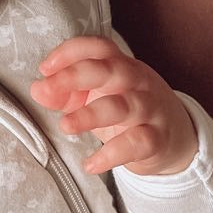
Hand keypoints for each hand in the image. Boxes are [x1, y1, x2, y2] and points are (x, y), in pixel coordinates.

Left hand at [29, 36, 197, 176]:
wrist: (174, 138)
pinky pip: (136, 143)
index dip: (71, 52)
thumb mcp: (95, 97)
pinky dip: (112, 155)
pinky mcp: (157, 139)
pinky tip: (90, 164)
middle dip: (75, 76)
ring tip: (65, 126)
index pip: (98, 48)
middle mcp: (137, 82)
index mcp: (120, 66)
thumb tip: (38, 90)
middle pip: (110, 70)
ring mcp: (150, 110)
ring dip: (90, 115)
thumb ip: (65, 93)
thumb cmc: (125, 112)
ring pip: (122, 106)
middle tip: (47, 89)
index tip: (44, 68)